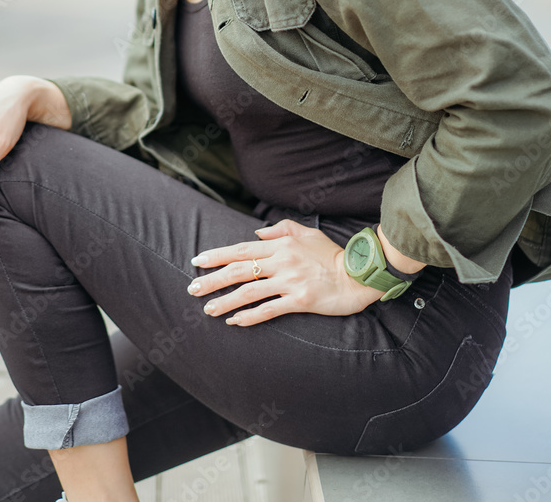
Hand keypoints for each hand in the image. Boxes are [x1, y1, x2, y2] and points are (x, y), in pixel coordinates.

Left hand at [186, 218, 382, 326]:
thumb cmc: (331, 254)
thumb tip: (257, 234)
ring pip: (249, 292)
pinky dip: (249, 317)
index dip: (217, 256)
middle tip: (193, 289)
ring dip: (225, 301)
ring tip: (208, 309)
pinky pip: (269, 310)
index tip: (198, 261)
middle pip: (239, 270)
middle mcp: (282, 261)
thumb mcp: (308, 232)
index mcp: (281, 244)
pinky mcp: (300, 301)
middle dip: (213, 279)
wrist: (357, 275)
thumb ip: (281, 229)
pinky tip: (235, 321)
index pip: (242, 250)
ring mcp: (290, 282)